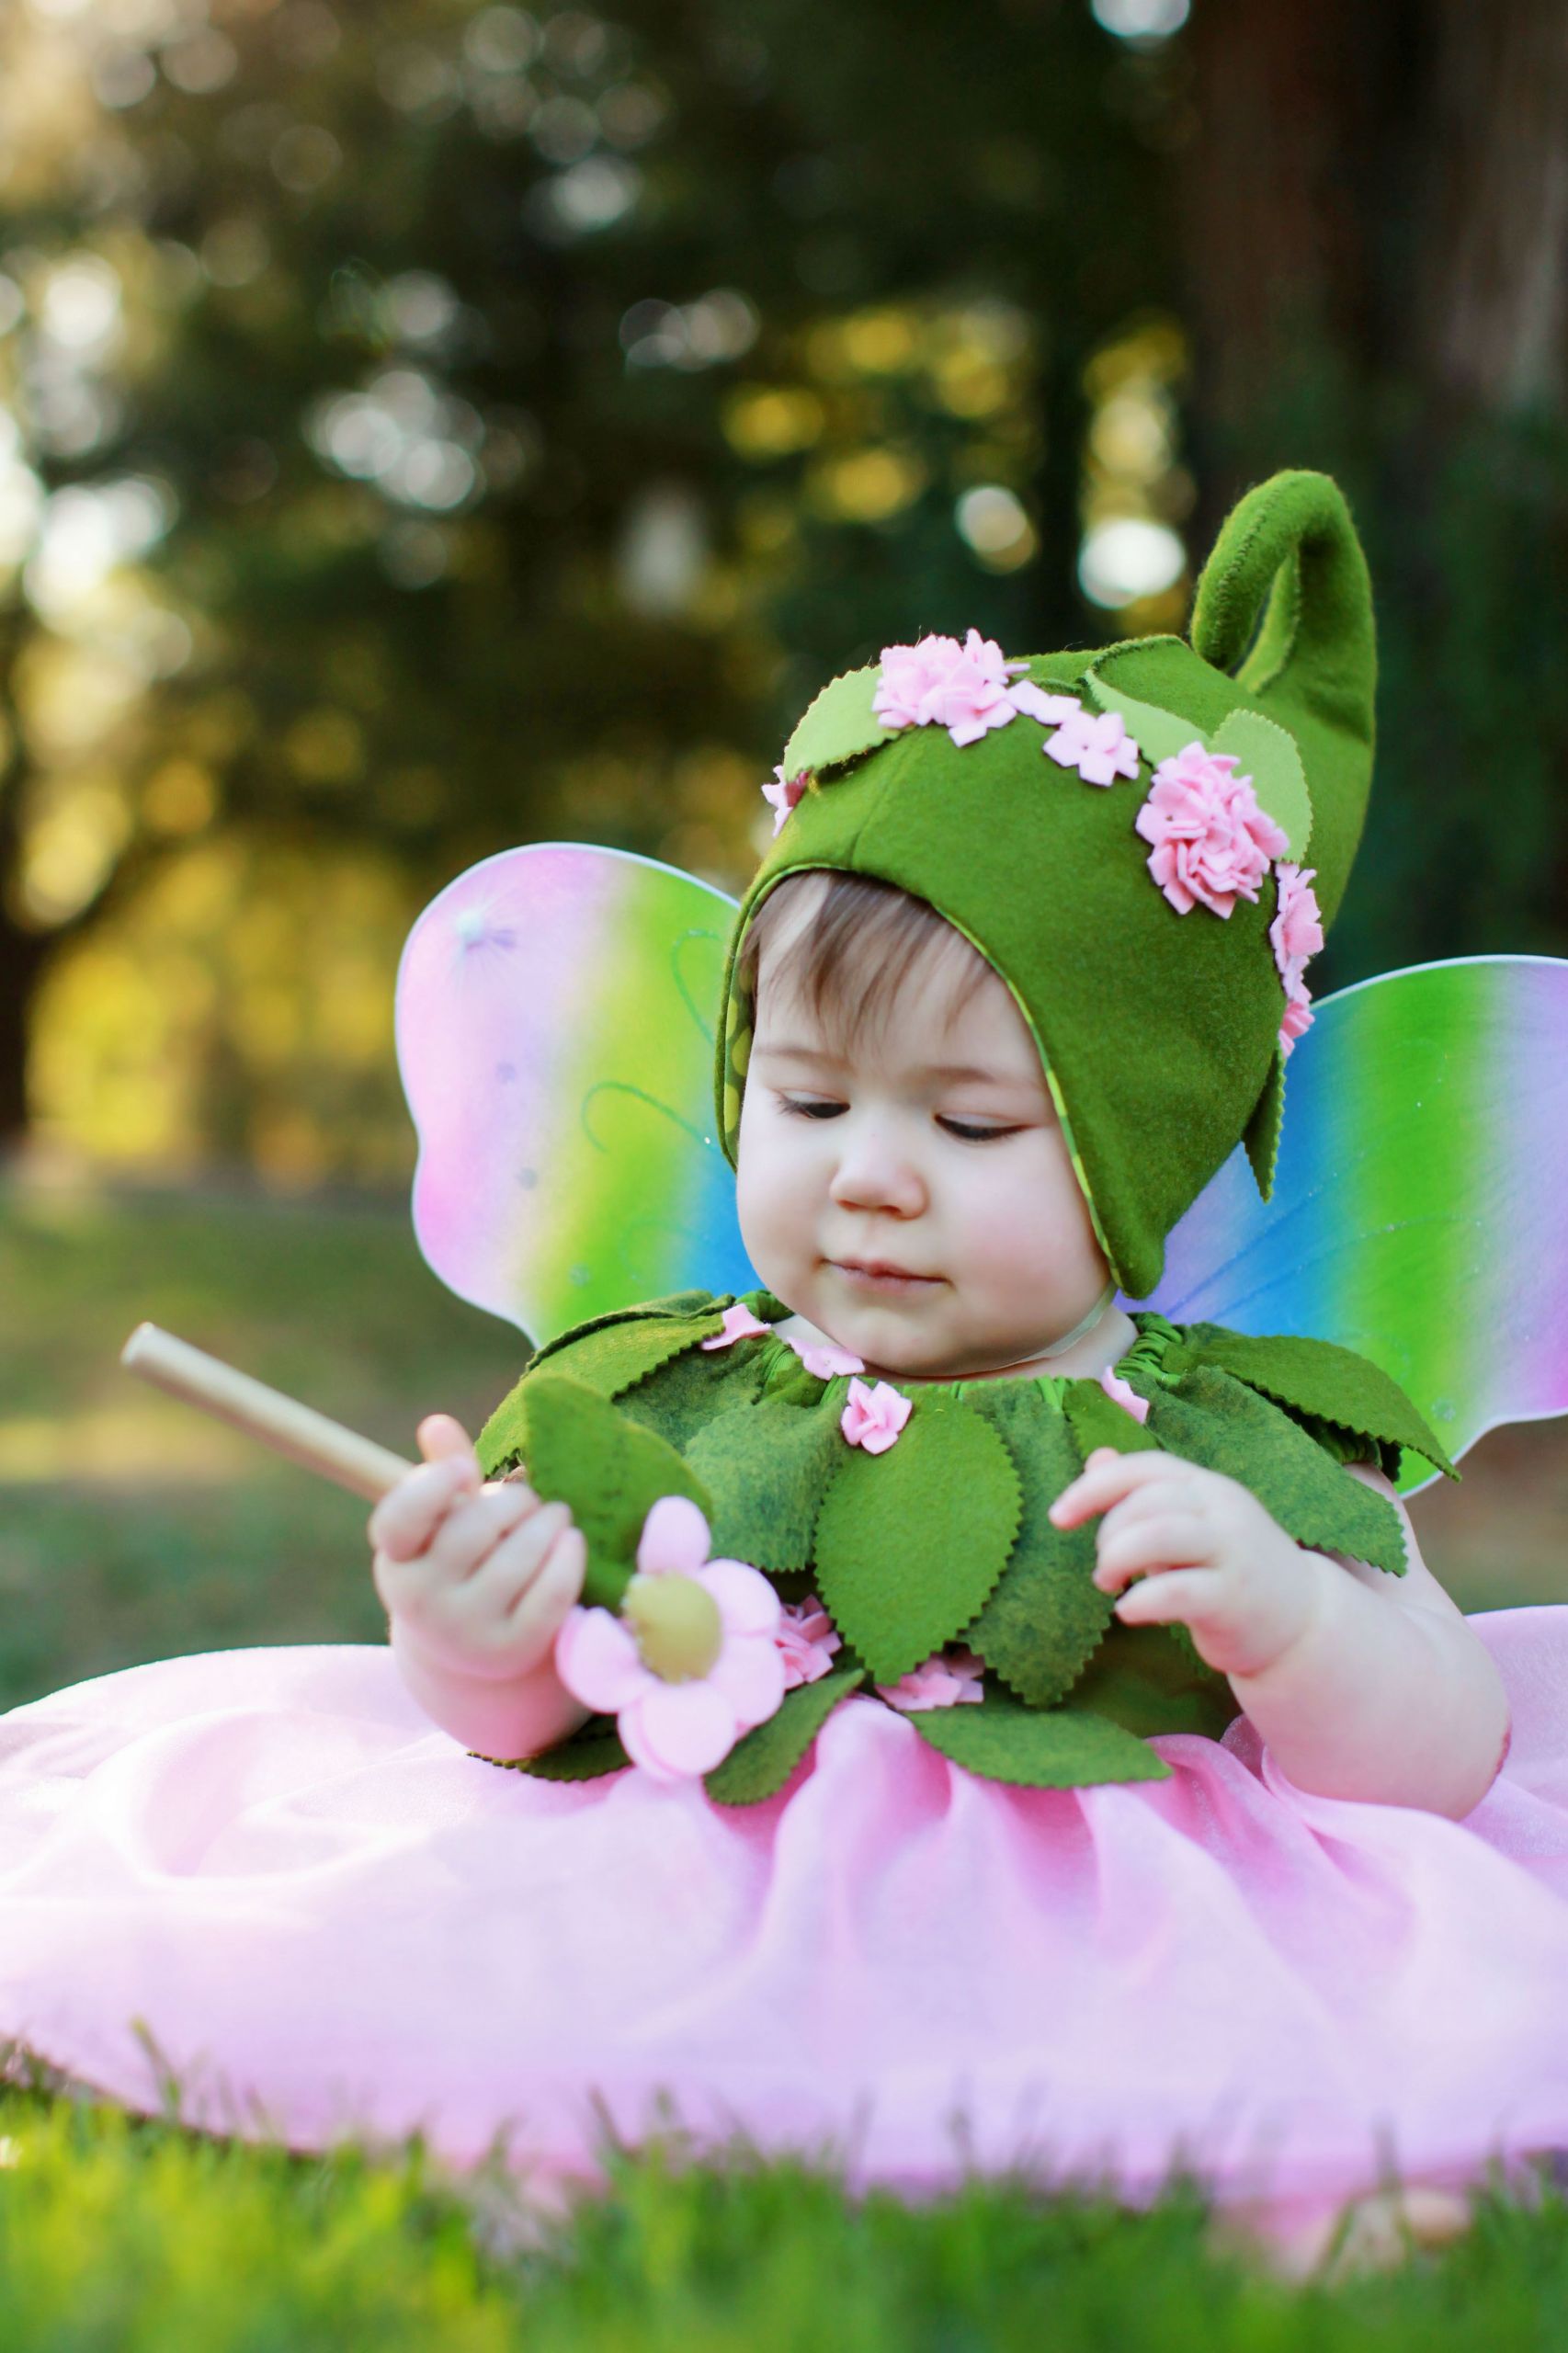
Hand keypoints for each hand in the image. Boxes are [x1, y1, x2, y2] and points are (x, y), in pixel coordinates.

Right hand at [369, 1414, 585, 1683]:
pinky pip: (550, 1593)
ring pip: (518, 1558)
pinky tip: (571, 1542)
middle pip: (473, 1529)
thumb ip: (443, 1471)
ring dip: (548, 1523)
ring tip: (556, 1515)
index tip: (464, 1469)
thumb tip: (436, 1424)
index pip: (398, 1520)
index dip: (430, 1487)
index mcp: (396, 1559)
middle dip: (513, 1501)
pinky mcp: (509, 1649)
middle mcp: (420, 1601)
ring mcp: (463, 1631)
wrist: (472, 1647)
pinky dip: (568, 1557)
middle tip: (529, 1500)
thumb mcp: (445, 1520)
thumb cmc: (461, 1561)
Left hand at [1049, 1447, 1323, 1678]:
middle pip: (1147, 1501)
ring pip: (1160, 1535)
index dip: (1092, 1487)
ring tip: (1108, 1584)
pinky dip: (1142, 1600)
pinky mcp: (1236, 1598)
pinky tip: (1128, 1612)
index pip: (1144, 1468)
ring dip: (1117, 1558)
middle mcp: (1222, 1509)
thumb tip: (1096, 1458)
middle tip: (1104, 1569)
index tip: (1058, 1517)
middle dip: (1109, 1534)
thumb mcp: (1190, 1523)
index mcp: (1206, 1486)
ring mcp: (1233, 1551)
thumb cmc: (1230, 1567)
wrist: (1302, 1620)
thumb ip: (1144, 1495)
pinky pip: (1179, 1591)